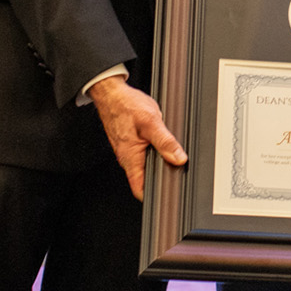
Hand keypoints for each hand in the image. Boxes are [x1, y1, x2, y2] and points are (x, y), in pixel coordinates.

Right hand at [89, 76, 186, 199]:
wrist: (112, 94)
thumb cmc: (126, 106)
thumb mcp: (151, 122)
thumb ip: (165, 141)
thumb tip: (178, 158)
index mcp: (130, 159)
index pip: (140, 190)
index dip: (154, 195)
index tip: (168, 193)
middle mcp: (127, 159)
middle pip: (145, 179)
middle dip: (161, 176)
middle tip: (176, 171)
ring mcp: (128, 152)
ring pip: (146, 165)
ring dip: (158, 161)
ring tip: (171, 155)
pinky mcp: (130, 144)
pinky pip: (144, 154)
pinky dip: (154, 151)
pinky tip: (161, 142)